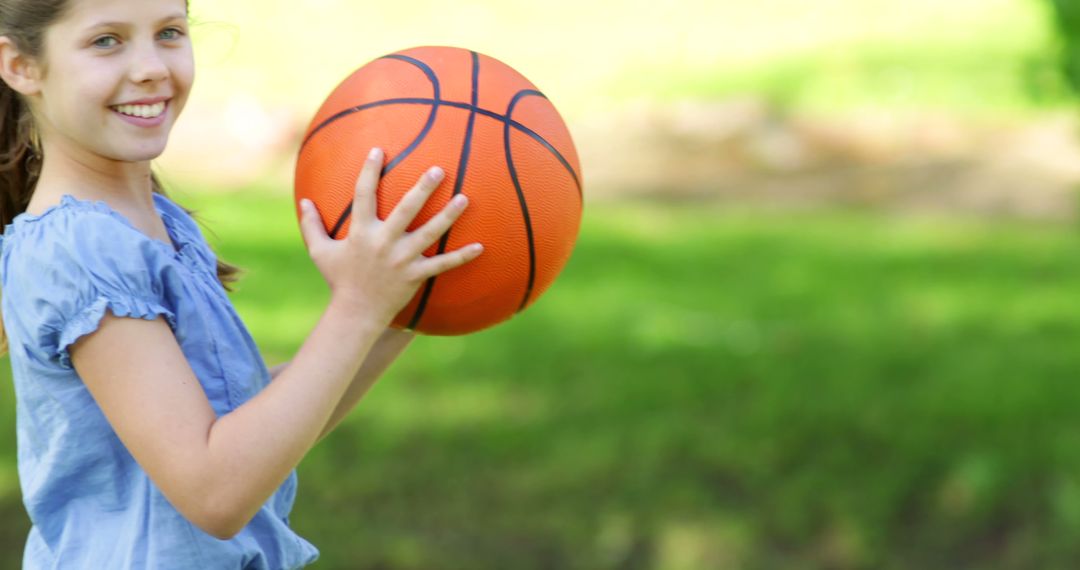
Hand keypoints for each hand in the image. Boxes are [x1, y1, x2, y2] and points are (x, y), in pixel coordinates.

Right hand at [298, 147, 483, 325]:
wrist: (355, 313)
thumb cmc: (339, 280)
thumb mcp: (320, 252)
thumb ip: (312, 225)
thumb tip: (303, 201)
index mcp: (361, 232)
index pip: (363, 196)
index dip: (370, 172)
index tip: (379, 150)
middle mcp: (383, 243)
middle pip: (405, 210)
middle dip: (422, 189)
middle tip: (437, 169)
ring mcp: (402, 260)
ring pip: (429, 234)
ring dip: (448, 216)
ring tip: (465, 198)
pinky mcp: (416, 276)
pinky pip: (443, 265)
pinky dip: (461, 257)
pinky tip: (480, 247)